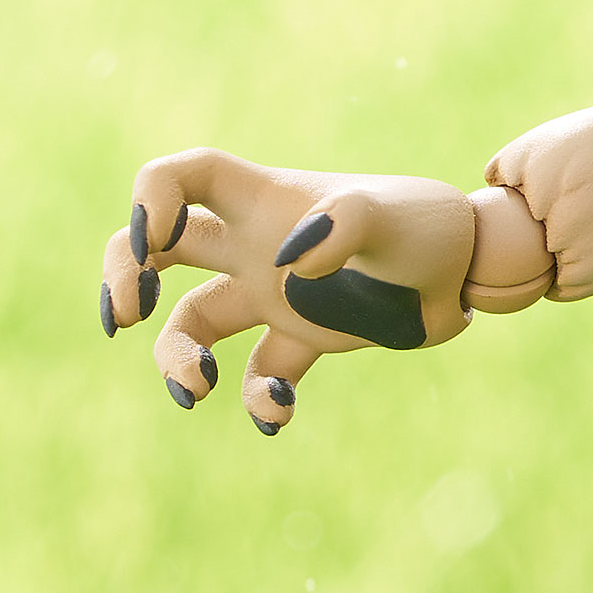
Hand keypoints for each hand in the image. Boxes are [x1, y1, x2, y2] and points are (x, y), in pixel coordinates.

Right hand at [98, 150, 483, 434]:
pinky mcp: (304, 338)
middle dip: (122, 275)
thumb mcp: (391, 215)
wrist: (470, 269)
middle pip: (159, 248)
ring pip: (196, 321)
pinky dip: (258, 397)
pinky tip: (277, 415)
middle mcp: (256, 245)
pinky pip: (260, 373)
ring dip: (177, 355)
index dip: (149, 198)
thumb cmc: (428, 224)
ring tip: (196, 390)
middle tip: (125, 317)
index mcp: (264, 202)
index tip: (153, 240)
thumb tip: (289, 265)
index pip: (182, 176)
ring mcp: (275, 293)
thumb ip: (343, 224)